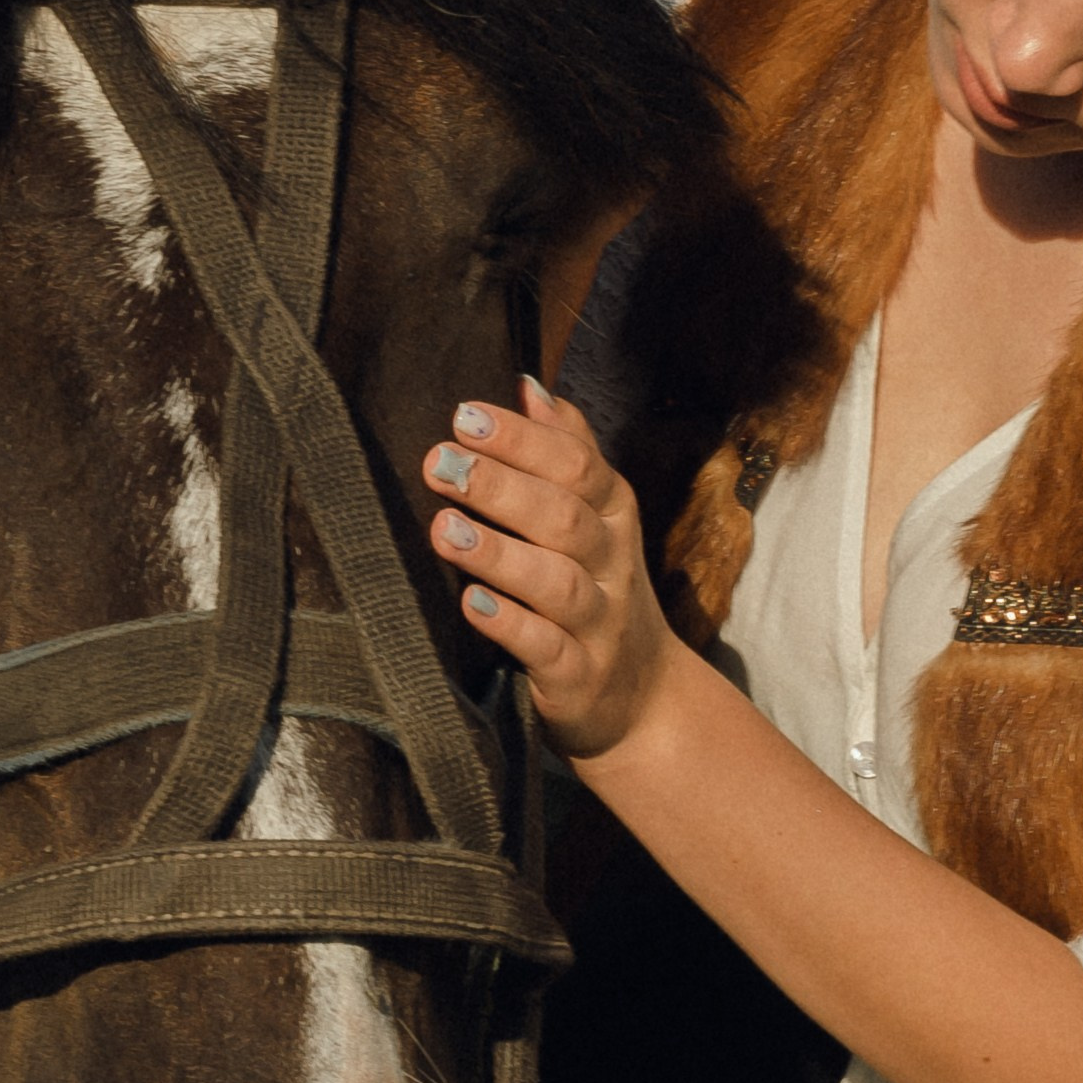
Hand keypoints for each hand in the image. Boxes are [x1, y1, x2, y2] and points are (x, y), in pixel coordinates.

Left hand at [422, 376, 679, 761]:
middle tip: (439, 463)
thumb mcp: (596, 518)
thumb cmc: (599, 589)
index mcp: (612, 515)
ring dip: (500, 554)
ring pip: (557, 583)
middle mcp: (612, 564)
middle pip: (564, 517)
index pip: (576, 466)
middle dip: (501, 487)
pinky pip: (547, 649)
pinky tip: (472, 605)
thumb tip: (527, 385)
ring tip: (445, 530)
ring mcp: (600, 623)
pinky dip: (511, 626)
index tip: (464, 415)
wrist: (644, 697)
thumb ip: (567, 452)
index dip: (522, 440)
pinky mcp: (579, 677)